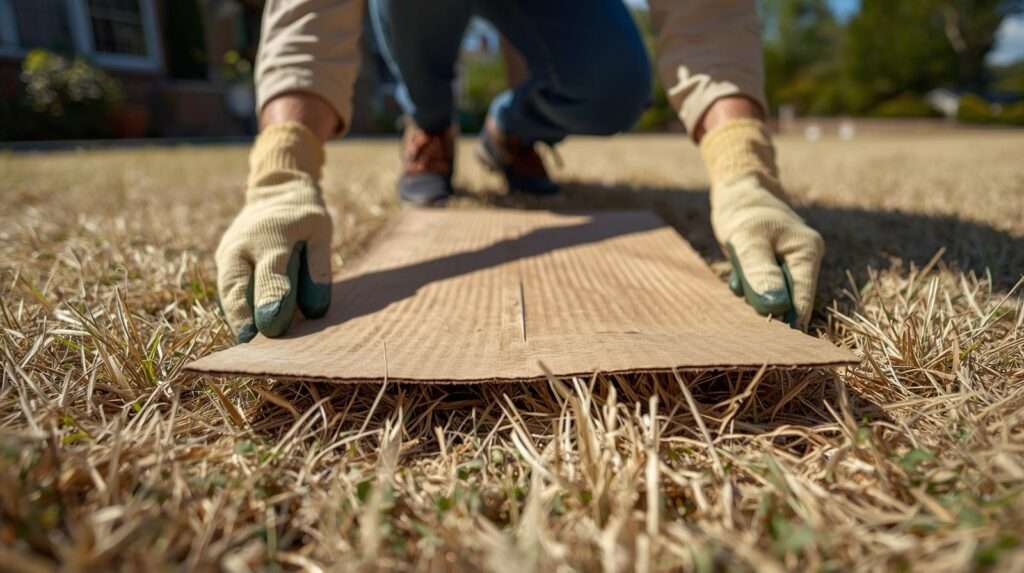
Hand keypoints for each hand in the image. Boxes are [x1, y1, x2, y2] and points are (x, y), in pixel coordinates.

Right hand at [215, 182, 332, 342]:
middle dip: (241, 316)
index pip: (270, 273)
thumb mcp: (320, 231)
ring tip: (246, 347)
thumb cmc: (304, 217)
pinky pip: (227, 290)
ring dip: (235, 318)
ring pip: (227, 291)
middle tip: (249, 344)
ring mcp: (227, 253)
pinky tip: (247, 332)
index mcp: (271, 235)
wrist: (274, 193)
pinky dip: (235, 311)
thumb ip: (318, 267)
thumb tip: (315, 310)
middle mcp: (242, 245)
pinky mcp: (222, 261)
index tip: (271, 325)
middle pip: (236, 285)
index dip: (271, 300)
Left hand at [711, 173, 824, 329]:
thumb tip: (776, 307)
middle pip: (791, 298)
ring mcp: (790, 262)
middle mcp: (804, 258)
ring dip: (756, 297)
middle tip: (751, 323)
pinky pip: (764, 286)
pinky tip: (737, 280)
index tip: (779, 345)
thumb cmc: (742, 212)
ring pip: (776, 294)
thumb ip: (761, 272)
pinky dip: (750, 288)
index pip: (804, 296)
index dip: (792, 321)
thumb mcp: (747, 240)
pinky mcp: (774, 264)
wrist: (737, 191)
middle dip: (771, 310)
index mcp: (807, 251)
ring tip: (739, 286)